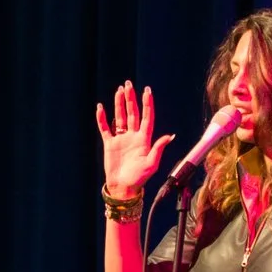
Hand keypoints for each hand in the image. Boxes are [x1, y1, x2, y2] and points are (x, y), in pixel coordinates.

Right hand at [95, 81, 171, 198]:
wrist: (124, 187)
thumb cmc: (140, 178)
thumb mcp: (151, 164)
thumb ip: (158, 148)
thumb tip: (170, 136)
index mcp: (144, 139)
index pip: (146, 117)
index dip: (147, 104)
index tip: (147, 91)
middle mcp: (133, 136)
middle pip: (132, 113)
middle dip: (131, 98)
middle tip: (128, 84)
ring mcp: (121, 139)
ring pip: (120, 117)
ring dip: (119, 104)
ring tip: (119, 90)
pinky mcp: (110, 144)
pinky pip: (105, 128)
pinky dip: (102, 118)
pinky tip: (101, 107)